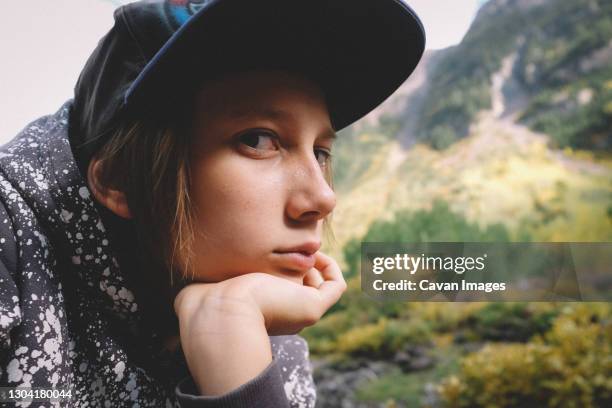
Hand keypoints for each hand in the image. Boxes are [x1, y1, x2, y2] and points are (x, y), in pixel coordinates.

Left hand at [173, 250, 347, 335]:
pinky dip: (330, 267)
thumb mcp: (204, 285)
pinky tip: (314, 252)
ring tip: (303, 243)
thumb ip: (202, 283)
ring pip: (319, 286)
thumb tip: (190, 285)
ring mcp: (300, 312)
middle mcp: (283, 315)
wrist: (221, 313)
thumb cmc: (208, 300)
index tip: (273, 248)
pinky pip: (335, 286)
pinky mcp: (313, 307)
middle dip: (299, 262)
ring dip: (315, 262)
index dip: (281, 268)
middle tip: (292, 241)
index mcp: (260, 312)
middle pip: (301, 286)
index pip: (279, 291)